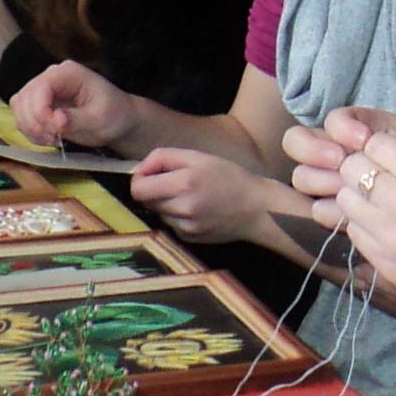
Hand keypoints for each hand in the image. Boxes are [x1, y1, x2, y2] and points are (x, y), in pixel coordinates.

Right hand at [10, 60, 145, 152]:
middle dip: (35, 123)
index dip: (40, 112)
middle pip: (24, 98)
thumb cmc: (114, 115)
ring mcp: (43, 90)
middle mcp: (51, 77)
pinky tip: (48, 138)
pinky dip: (30, 131)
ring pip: (19, 108)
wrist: (119, 121)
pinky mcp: (39, 104)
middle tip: (54, 139)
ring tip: (52, 139)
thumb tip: (55, 120)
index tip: (54, 132)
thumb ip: (76, 120)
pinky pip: (22, 117)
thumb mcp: (99, 119)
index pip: (39, 88)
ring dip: (30, 128)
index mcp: (67, 73)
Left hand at [127, 146, 309, 246]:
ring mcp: (185, 227)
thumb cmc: (230, 177)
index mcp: (184, 183)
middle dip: (154, 190)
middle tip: (175, 182)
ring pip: (159, 212)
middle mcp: (182, 208)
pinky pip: (171, 224)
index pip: (138, 189)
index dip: (140, 179)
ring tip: (191, 195)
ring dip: (167, 203)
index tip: (151, 174)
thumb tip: (138, 170)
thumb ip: (164, 157)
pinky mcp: (189, 238)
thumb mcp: (199, 156)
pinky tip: (198, 209)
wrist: (257, 209)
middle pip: (146, 201)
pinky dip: (178, 216)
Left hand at [292, 110, 395, 355]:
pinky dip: (364, 223)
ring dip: (360, 195)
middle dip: (365, 166)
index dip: (384, 146)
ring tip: (385, 202)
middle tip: (388, 177)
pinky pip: (353, 231)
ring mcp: (387, 236)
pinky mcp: (382, 263)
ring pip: (346, 199)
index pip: (374, 143)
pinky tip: (388, 227)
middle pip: (352, 169)